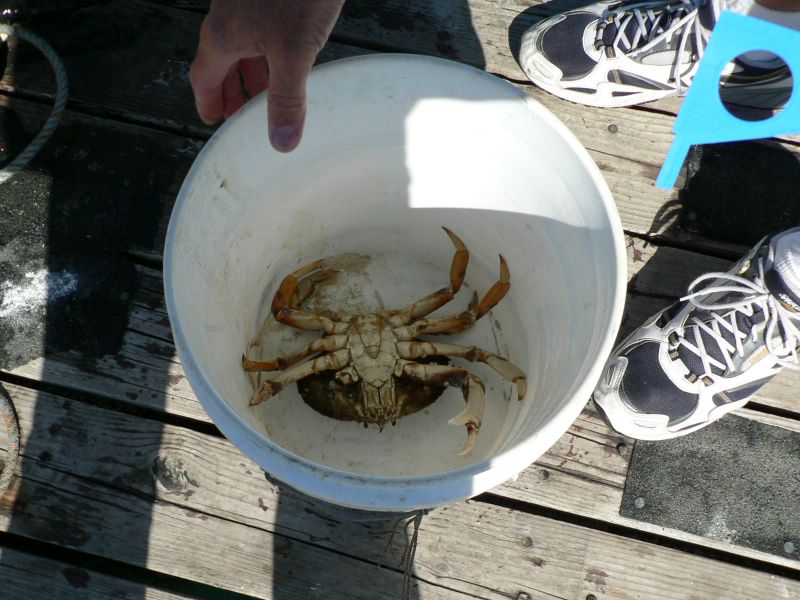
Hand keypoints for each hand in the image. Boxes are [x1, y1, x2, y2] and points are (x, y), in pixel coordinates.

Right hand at [190, 0, 345, 151]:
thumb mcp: (295, 52)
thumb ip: (287, 99)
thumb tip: (281, 144)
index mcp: (223, 36)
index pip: (204, 78)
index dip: (209, 103)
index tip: (213, 121)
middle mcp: (227, 18)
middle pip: (219, 62)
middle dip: (229, 91)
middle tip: (239, 116)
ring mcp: (246, 4)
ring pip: (240, 45)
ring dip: (248, 73)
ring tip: (264, 95)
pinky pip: (258, 31)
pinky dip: (265, 53)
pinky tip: (286, 58)